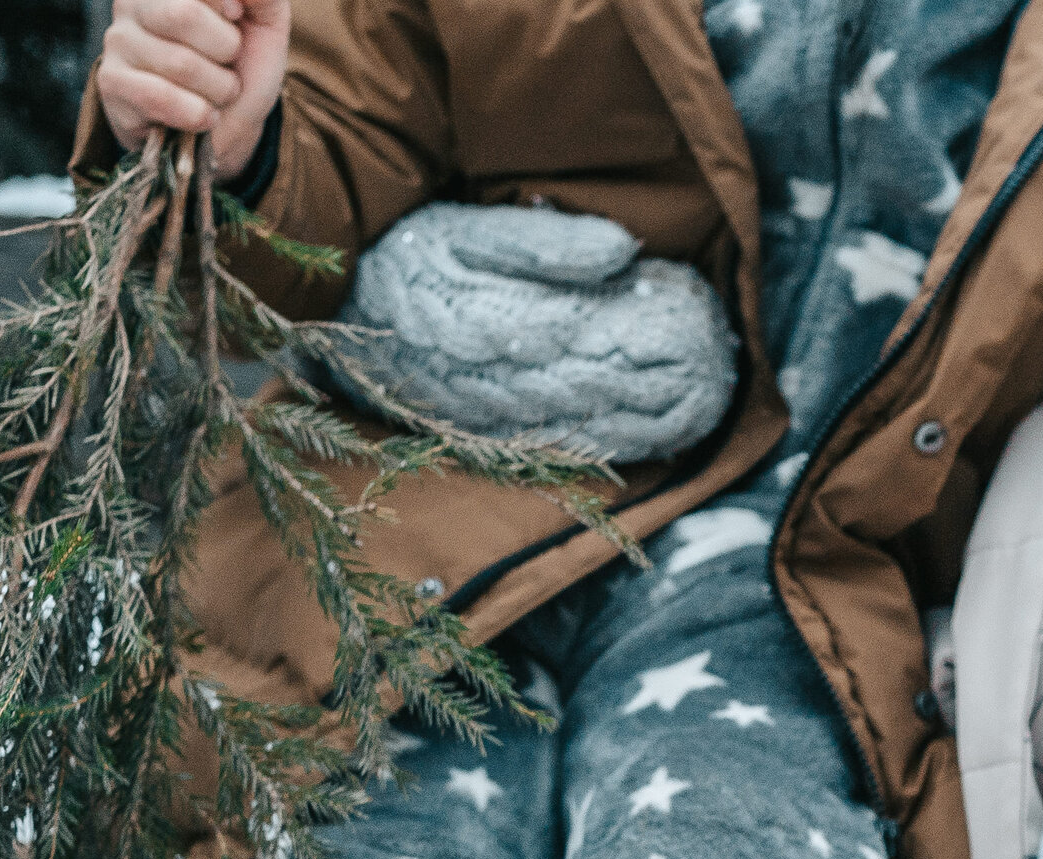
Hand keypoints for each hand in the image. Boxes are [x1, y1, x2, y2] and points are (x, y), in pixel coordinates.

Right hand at [98, 0, 290, 152]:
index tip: (236, 20)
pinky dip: (197, 114)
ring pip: (179, 63)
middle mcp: (133, 3)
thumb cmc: (242, 67)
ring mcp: (118, 41)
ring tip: (216, 93)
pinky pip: (160, 97)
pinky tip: (202, 115)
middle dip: (225, 50)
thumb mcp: (263, 23)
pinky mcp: (111, 82)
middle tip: (227, 63)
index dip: (229, 10)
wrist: (228, 128)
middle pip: (184, 15)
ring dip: (218, 89)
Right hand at [339, 204, 737, 459]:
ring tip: (703, 406)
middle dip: (664, 385)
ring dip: (650, 422)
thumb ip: (542, 241)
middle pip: (601, 389)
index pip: (596, 338)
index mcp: (495, 324)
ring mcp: (488, 419)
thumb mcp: (461, 227)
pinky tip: (651, 440)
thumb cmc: (397, 253)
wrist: (323, 310)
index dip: (654, 341)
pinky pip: (557, 448)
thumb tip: (622, 251)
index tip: (705, 330)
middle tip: (719, 372)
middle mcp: (495, 383)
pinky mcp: (479, 436)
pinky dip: (610, 445)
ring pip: (586, 426)